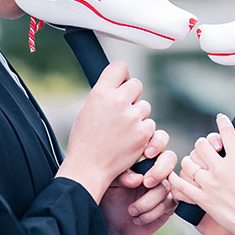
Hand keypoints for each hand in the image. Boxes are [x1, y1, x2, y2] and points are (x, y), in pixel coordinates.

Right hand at [57, 61, 154, 201]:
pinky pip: (150, 125)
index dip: (123, 75)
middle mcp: (117, 101)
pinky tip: (128, 140)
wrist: (88, 167)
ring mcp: (132, 117)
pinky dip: (142, 132)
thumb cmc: (85, 140)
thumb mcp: (88, 109)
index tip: (121, 83)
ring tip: (122, 130)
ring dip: (137, 116)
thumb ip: (105, 95)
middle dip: (132, 96)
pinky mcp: (142, 133)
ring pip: (145, 107)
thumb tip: (120, 84)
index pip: (120, 67)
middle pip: (137, 85)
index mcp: (100, 93)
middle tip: (123, 109)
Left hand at [100, 131, 177, 234]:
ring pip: (166, 185)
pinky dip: (151, 213)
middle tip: (146, 182)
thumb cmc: (110, 195)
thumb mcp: (110, 181)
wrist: (112, 223)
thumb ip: (120, 175)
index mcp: (143, 154)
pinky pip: (167, 203)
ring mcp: (165, 184)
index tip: (147, 154)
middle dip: (159, 170)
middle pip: (170, 158)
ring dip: (148, 200)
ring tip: (131, 210)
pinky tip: (137, 218)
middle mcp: (157, 167)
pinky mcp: (169, 203)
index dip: (157, 143)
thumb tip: (137, 179)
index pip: (158, 139)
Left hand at [168, 114, 234, 234]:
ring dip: (190, 160)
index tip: (221, 118)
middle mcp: (221, 169)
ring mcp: (209, 184)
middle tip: (207, 148)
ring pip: (188, 162)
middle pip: (201, 145)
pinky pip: (181, 186)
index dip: (223, 122)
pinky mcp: (202, 199)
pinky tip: (173, 175)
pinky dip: (175, 179)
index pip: (227, 132)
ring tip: (194, 163)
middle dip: (204, 144)